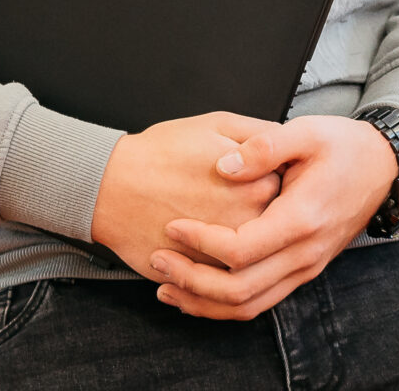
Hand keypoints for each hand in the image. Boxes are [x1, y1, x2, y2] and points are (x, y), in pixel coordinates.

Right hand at [88, 113, 281, 280]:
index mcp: (258, 186)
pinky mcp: (201, 275)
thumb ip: (261, 133)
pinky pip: (222, 272)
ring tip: (209, 211)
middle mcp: (249, 224)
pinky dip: (216, 259)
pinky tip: (200, 237)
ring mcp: (225, 255)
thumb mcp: (216, 124)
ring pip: (249, 251)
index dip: (271, 176)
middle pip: (274, 221)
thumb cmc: (160, 153)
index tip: (255, 171)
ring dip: (239, 236)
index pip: (288, 186)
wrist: (110, 188)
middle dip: (258, 208)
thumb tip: (287, 140)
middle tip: (226, 192)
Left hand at [149, 114, 398, 319]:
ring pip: (248, 306)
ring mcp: (306, 268)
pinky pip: (260, 303)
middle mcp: (305, 253)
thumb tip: (224, 166)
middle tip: (158, 259)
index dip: (200, 242)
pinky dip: (223, 305)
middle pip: (239, 290)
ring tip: (165, 287)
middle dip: (191, 280)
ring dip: (203, 302)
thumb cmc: (343, 146)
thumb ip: (264, 146)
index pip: (240, 250)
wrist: (383, 167)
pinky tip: (196, 292)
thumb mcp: (307, 131)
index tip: (172, 225)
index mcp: (302, 219)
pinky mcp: (303, 271)